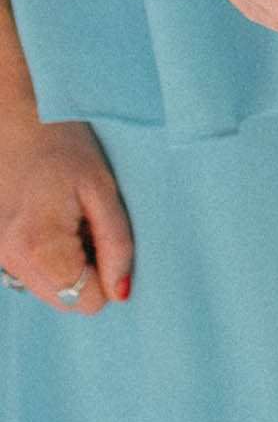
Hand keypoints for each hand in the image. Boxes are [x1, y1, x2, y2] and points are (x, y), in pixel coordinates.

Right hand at [0, 109, 132, 312]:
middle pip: (65, 301)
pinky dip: (50, 261)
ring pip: (48, 292)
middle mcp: (11, 262)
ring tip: (72, 221)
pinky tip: (55, 224)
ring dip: (69, 267)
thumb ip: (117, 243)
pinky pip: (32, 276)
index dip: (109, 275)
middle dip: (89, 273)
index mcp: (40, 248)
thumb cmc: (64, 147)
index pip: (86, 301)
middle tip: (91, 226)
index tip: (108, 238)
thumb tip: (123, 291)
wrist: (14, 119)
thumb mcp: (103, 190)